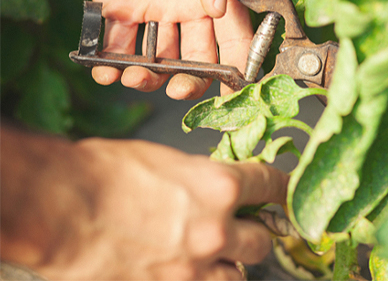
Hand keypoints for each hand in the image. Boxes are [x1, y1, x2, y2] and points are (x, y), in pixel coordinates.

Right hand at [1, 126, 288, 280]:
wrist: (64, 207)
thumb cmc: (105, 173)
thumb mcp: (163, 160)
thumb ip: (198, 178)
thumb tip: (212, 188)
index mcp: (218, 186)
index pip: (269, 186)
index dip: (279, 189)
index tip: (283, 193)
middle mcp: (216, 231)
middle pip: (261, 240)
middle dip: (252, 232)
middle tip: (237, 227)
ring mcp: (194, 271)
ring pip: (237, 276)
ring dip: (229, 264)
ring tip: (209, 255)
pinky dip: (202, 280)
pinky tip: (185, 270)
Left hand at [64, 0, 252, 97]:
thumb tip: (219, 9)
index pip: (231, 33)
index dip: (236, 61)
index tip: (233, 86)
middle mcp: (182, 3)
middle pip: (194, 56)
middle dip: (189, 79)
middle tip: (177, 89)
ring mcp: (148, 8)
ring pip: (155, 57)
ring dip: (148, 75)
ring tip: (136, 76)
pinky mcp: (115, 8)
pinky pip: (115, 46)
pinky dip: (110, 65)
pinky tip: (107, 72)